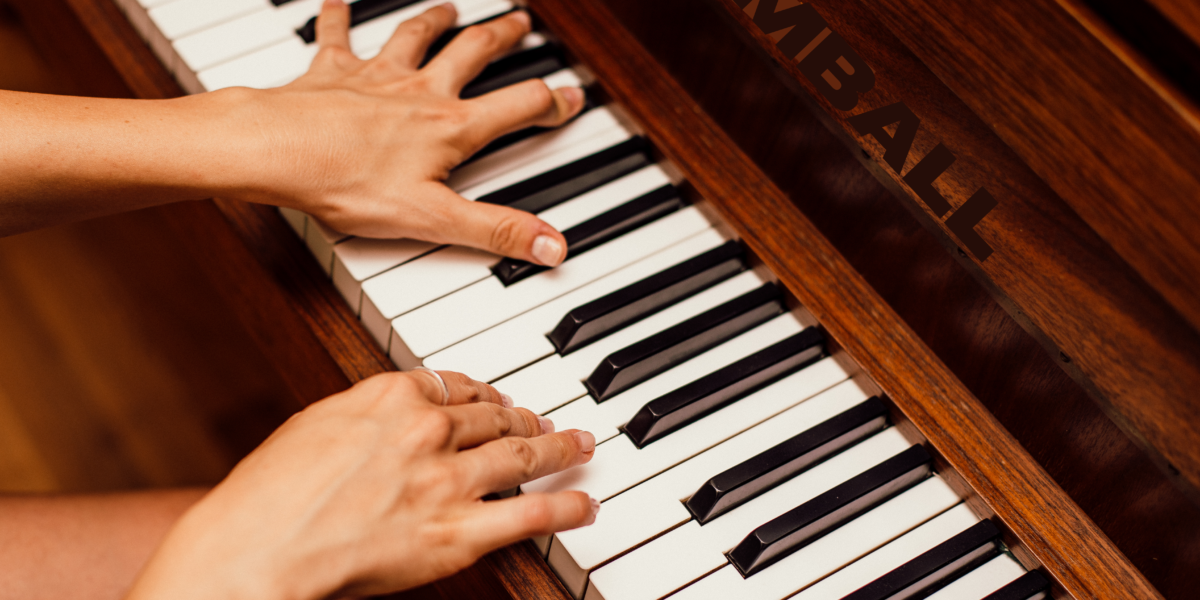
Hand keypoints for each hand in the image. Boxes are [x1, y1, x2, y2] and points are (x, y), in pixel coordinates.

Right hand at [125, 371, 597, 599]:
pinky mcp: (458, 531)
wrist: (259, 546)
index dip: (484, 394)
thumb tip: (389, 414)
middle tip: (546, 420)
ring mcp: (449, 480)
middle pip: (495, 417)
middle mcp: (429, 430)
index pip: (456, 386)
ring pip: (523, 454)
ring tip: (579, 444)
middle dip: (527, 417)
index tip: (495, 398)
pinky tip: (585, 501)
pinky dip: (566, 506)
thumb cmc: (269, 494)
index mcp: (392, 395)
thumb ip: (366, 414)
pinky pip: (531, 514)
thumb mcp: (315, 426)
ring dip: (559, 447)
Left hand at [241, 1, 583, 265]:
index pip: (517, 108)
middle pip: (472, 53)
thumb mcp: (433, 219)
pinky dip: (339, 16)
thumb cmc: (346, 182)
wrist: (276, 151)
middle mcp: (419, 91)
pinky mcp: (332, 71)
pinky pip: (337, 34)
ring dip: (437, 19)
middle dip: (502, 38)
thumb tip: (551, 246)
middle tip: (521, 24)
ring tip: (452, 9)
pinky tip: (339, 1)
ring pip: (416, 36)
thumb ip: (495, 230)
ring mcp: (376, 76)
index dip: (551, 103)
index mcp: (449, 127)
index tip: (571, 97)